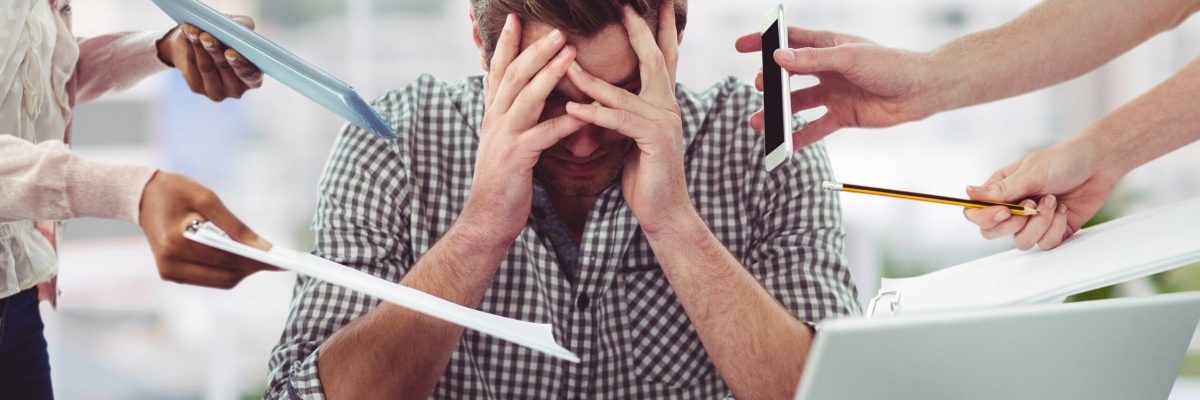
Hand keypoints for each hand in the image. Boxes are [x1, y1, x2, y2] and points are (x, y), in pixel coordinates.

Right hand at [138, 172, 277, 288]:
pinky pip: (209, 279)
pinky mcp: (171, 275)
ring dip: (242, 271)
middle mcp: (170, 263)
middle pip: (225, 276)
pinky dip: (227, 271)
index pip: (226, 259)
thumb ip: (235, 225)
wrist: (142, 197)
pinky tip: (241, 258)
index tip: (280, 261)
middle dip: (252, 268)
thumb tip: (263, 247)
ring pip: (220, 282)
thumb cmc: (175, 191)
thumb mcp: (207, 198)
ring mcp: (169, 272)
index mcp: (176, 242)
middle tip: (276, 260)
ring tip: (262, 258)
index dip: (255, 261)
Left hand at [157, 16, 263, 100]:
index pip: (250, 75)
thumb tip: (246, 25)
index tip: (230, 52)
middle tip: (206, 37)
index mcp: (253, 77)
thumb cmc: (224, 38)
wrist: (197, 45)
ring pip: (207, 67)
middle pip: (225, 68)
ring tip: (194, 31)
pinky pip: (192, 67)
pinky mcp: (197, 87)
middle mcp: (237, 89)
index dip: (241, 64)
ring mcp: (217, 91)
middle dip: (215, 50)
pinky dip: (190, 48)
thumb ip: (244, 27)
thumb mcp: (235, 29)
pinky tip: (188, 35)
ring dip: (199, 46)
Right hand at [461, 14, 584, 242]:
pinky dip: (566, 122)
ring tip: (571, 53)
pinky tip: (586, 114)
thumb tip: (527, 98)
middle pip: (514, 76)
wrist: (486, 219)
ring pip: (526, 97)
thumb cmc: (503, 182)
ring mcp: (503, 138)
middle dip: (535, 49)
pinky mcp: (516, 159)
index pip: (499, 71)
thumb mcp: (505, 143)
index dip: (507, 44)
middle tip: (558, 29)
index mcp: (493, 114)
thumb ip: (515, 119)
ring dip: (549, 73)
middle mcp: (494, 120)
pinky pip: (544, 135)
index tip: (515, 19)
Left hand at [564, 2, 690, 236]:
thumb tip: (601, 95)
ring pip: (623, 92)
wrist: (664, 212)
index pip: (662, 57)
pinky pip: (618, 120)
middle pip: (654, 59)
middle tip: (626, 7)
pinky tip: (572, 107)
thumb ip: (623, 113)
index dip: (658, 29)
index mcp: (663, 102)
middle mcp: (668, 106)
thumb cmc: (645, 175)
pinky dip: (594, 113)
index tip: (651, 4)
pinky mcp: (654, 141)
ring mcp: (665, 122)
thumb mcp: (632, 136)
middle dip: (639, 30)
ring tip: (566, 63)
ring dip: (591, 79)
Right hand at [735, 27, 936, 148]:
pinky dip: (799, 137)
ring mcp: (833, 93)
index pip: (790, 40)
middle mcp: (827, 69)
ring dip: (778, 113)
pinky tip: (784, 145)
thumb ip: (812, 59)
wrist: (920, 91)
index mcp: (828, 45)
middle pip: (789, 74)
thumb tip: (778, 58)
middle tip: (760, 87)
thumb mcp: (848, 58)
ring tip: (759, 122)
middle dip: (770, 81)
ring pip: (798, 104)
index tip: (741, 46)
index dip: (765, 42)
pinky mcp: (842, 115)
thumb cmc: (890, 65)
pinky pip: (815, 128)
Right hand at [962, 140, 1119, 250]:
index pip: (975, 213)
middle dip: (1015, 223)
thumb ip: (1000, 190)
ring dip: (1040, 223)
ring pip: (1020, 241)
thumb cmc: (1063, 160)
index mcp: (1000, 190)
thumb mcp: (1030, 172)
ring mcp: (1031, 222)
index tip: (1005, 211)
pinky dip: (1056, 228)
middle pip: (992, 232)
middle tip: (1031, 205)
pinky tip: (1062, 209)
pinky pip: (1045, 244)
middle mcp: (1012, 208)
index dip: (986, 217)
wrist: (1099, 164)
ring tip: (1052, 201)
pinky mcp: (1052, 231)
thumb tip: (968, 193)